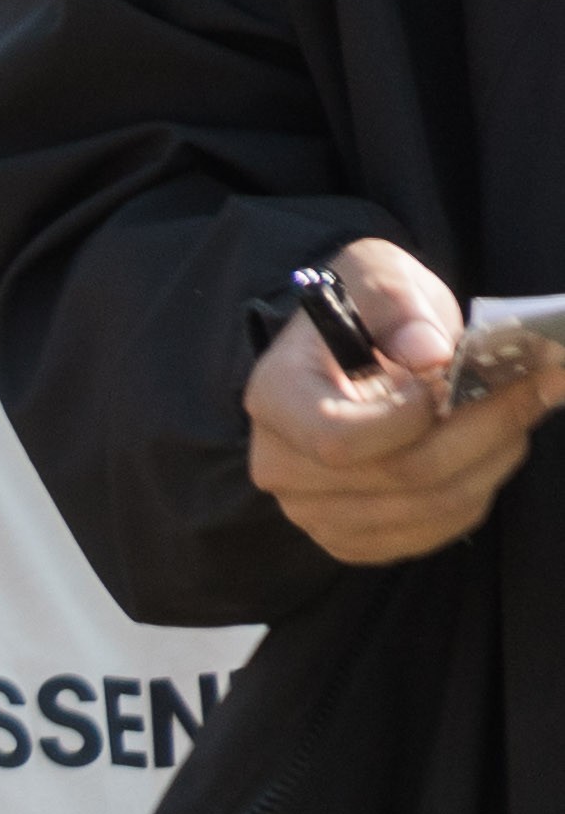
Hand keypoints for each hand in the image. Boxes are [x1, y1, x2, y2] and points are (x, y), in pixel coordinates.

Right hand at [251, 238, 551, 572]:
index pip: (337, 440)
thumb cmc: (361, 311)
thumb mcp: (375, 274)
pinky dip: (479, 489)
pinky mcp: (353, 539)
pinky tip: (487, 448)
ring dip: (495, 457)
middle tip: (540, 384)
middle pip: (403, 475)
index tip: (453, 376)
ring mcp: (314, 512)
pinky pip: (435, 531)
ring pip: (433, 506)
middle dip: (488, 427)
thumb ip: (397, 304)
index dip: (410, 419)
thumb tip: (431, 354)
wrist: (343, 353)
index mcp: (275, 400)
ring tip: (517, 410)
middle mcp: (281, 468)